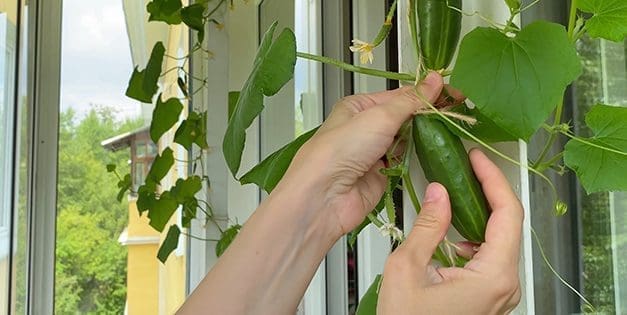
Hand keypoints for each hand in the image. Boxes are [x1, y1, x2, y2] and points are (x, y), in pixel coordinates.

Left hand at [279, 72, 445, 236]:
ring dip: (424, 137)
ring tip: (449, 130)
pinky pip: (404, 162)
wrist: (324, 197)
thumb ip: (411, 100)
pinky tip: (432, 152)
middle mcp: (364, 128)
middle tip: (458, 111)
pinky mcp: (381, 176)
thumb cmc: (340, 150)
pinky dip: (417, 158)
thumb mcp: (379, 116)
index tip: (454, 93)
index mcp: (358, 107)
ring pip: (407, 140)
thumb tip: (434, 79)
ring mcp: (373, 153)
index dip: (427, 93)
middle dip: (428, 114)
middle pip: (404, 117)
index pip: (399, 95)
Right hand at [377, 149, 522, 314]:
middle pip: (506, 224)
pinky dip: (471, 237)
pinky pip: (489, 257)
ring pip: (498, 240)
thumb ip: (427, 225)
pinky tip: (450, 231)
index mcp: (494, 276)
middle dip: (486, 191)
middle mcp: (505, 284)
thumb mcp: (408, 269)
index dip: (493, 179)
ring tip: (455, 193)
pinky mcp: (488, 296)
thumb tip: (438, 193)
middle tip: (466, 168)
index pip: (507, 213)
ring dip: (477, 214)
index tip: (477, 158)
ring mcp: (499, 292)